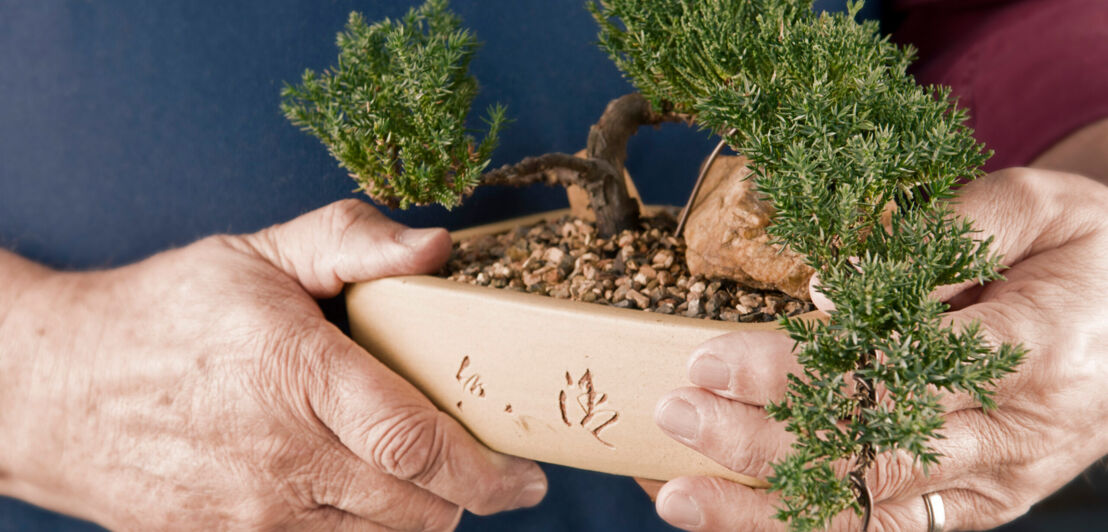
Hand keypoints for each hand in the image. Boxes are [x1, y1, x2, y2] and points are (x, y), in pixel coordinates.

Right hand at [0, 199, 546, 529]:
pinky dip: (361, 529)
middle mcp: (279, 456)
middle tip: (477, 463)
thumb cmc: (164, 312)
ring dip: (415, 512)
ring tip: (413, 471)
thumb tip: (438, 247)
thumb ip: (352, 242)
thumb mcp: (258, 254)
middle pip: (416, 508)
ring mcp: (250, 512)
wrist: (51, 388)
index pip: (416, 443)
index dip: (488, 470)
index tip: (526, 476)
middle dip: (464, 492)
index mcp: (295, 373)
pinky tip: (352, 486)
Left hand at [650, 169, 1107, 530]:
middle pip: (867, 447)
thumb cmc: (1087, 254)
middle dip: (760, 439)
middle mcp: (1010, 428)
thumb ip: (947, 232)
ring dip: (770, 510)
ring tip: (682, 498)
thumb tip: (832, 288)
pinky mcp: (983, 505)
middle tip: (675, 415)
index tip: (711, 359)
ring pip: (872, 509)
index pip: (885, 367)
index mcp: (1026, 343)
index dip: (792, 371)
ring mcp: (996, 478)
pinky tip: (745, 529)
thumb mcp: (1041, 206)